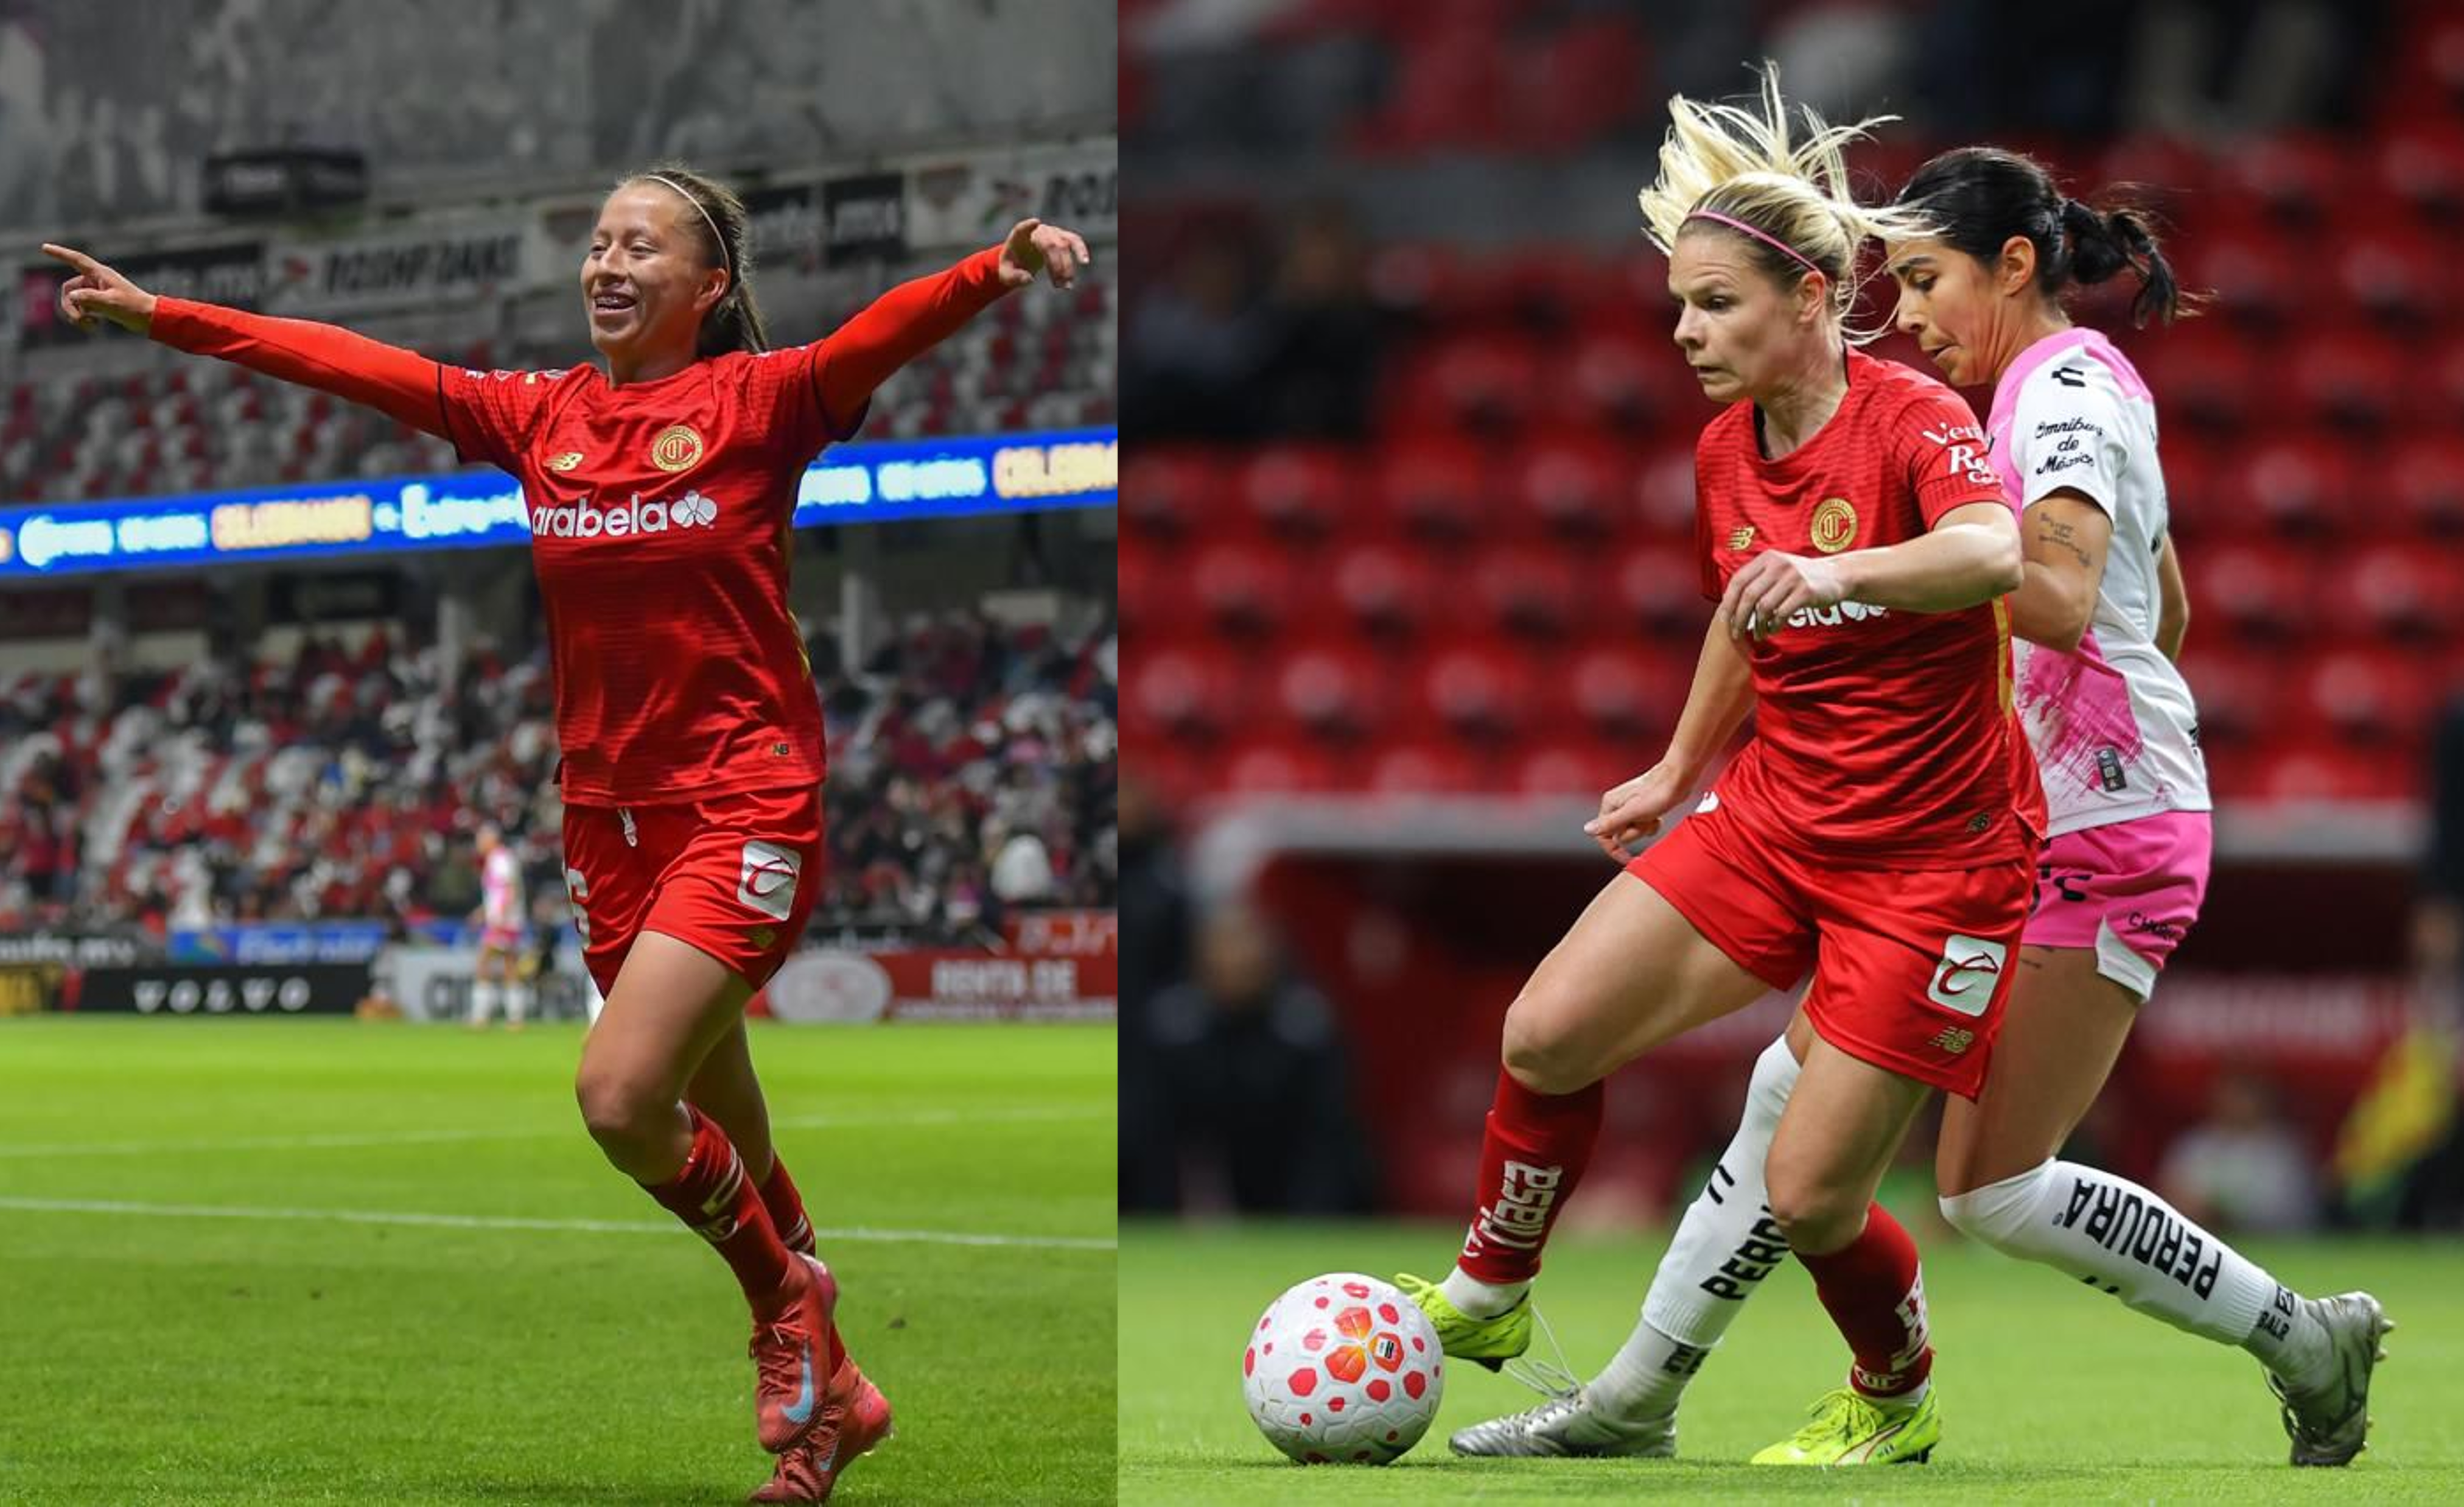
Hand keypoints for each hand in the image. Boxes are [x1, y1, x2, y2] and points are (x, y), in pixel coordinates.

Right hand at [42, 243, 156, 334]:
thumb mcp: (111, 303)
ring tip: (90, 326)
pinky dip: (84, 318)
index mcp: (100, 274)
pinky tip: (94, 326)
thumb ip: (89, 298)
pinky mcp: (100, 303)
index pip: (76, 260)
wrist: (151, 319)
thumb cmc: (134, 307)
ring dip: (77, 314)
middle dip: (70, 306)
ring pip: (74, 301)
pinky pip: (82, 308)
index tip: (45, 247)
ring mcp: (97, 292)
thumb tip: (72, 297)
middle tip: (78, 320)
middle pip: (69, 289)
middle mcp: (97, 280)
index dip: (60, 253)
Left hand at [998, 218, 1091, 290]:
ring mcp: (1051, 232)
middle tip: (1058, 286)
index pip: (1022, 228)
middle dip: (1056, 266)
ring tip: (1067, 285)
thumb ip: (1014, 278)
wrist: (1020, 259)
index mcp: (1019, 236)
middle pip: (1050, 244)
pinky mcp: (1062, 237)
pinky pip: (1074, 241)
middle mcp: (1037, 230)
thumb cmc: (1012, 266)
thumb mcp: (1006, 274)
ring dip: (1067, 265)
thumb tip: (1029, 280)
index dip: (1028, 225)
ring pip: (1064, 244)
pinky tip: (1084, 262)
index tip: (1035, 222)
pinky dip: (1080, 250)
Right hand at [1583, 762, 1691, 859]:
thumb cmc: (1657, 793)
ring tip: (1653, 816)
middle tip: (1645, 820)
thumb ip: (1609, 823)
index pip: (1603, 835)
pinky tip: (1657, 816)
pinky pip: (1642, 825)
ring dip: (1645, 828)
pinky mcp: (1642, 808)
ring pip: (1633, 830)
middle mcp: (1617, 806)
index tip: (1626, 858)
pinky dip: (1651, 825)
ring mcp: (1629, 807)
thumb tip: (1587, 830)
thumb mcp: (1632, 812)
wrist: (1677, 779)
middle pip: (1620, 834)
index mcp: (1610, 805)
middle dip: (1635, 832)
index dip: (1613, 849)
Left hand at [1720, 549, 1847, 641]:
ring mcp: (1793, 577)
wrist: (1837, 575)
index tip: (1724, 620)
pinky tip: (1774, 630)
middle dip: (1739, 618)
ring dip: (1758, 625)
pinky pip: (1782, 613)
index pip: (1738, 580)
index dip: (1728, 601)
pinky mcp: (1806, 591)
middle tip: (1737, 633)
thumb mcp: (1778, 570)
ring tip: (1759, 634)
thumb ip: (1757, 581)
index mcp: (1766, 558)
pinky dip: (1775, 625)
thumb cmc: (1801, 578)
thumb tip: (1729, 604)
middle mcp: (1778, 564)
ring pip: (1764, 606)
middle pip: (1748, 595)